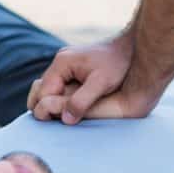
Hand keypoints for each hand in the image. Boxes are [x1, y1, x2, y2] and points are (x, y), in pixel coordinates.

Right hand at [28, 36, 162, 123]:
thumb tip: (65, 119)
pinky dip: (62, 98)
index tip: (56, 123)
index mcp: (62, 63)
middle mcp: (60, 62)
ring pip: (49, 89)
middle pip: (40, 90)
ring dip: (53, 103)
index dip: (46, 109)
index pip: (43, 91)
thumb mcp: (101, 84)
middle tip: (57, 122)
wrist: (133, 49)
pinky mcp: (73, 69)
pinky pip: (60, 87)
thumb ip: (82, 101)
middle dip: (45, 106)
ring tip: (64, 118)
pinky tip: (73, 109)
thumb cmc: (118, 64)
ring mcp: (65, 65)